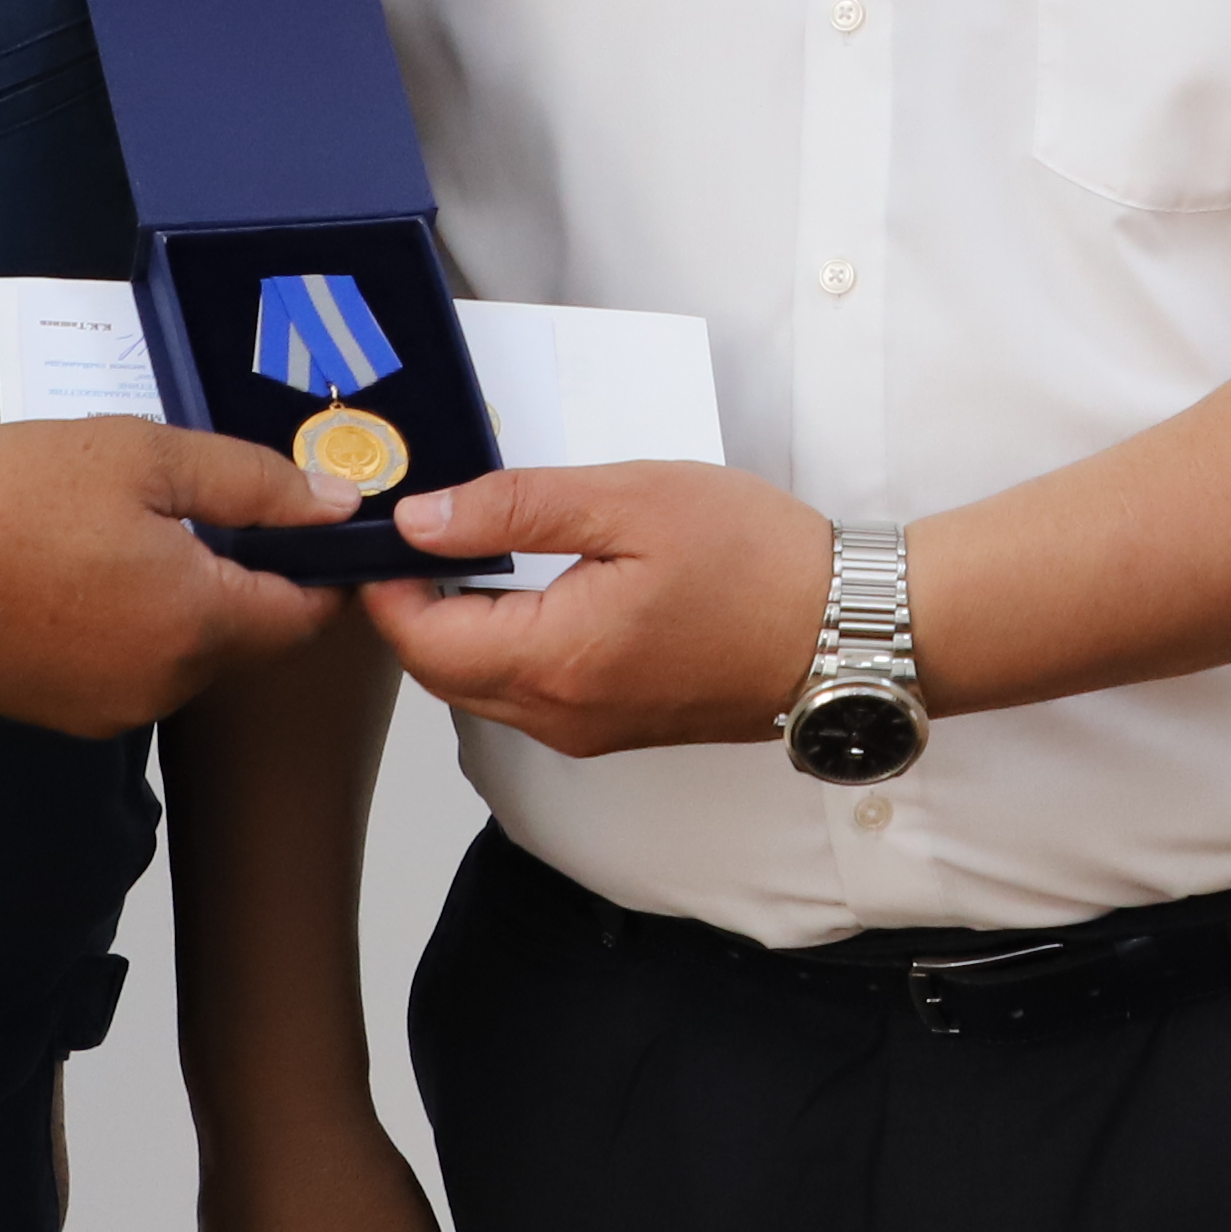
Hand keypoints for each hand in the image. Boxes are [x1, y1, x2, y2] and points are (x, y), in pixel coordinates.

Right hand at [0, 421, 349, 734]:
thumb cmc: (14, 493)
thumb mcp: (144, 456)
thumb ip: (255, 483)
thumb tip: (338, 506)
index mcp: (197, 621)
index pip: (302, 617)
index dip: (318, 572)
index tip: (311, 530)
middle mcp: (163, 683)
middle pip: (242, 637)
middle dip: (238, 579)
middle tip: (193, 509)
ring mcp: (109, 709)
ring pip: (184, 655)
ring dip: (179, 604)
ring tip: (124, 535)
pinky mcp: (62, 714)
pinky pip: (128, 671)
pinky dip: (127, 628)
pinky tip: (84, 575)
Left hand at [368, 465, 831, 755]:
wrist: (845, 631)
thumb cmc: (755, 559)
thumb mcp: (629, 500)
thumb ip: (512, 508)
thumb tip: (419, 521)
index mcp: (554, 660)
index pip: (418, 636)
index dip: (385, 579)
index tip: (385, 521)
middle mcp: (559, 716)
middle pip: (439, 670)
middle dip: (411, 605)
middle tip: (419, 527)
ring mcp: (587, 732)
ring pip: (479, 688)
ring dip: (457, 627)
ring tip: (469, 548)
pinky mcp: (614, 729)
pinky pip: (527, 696)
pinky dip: (503, 646)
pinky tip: (526, 588)